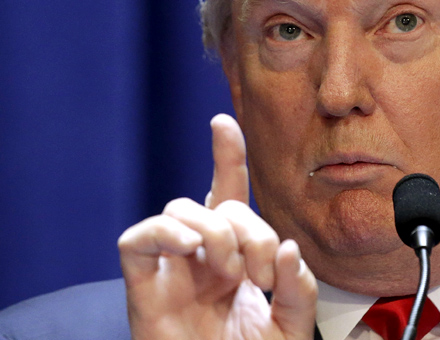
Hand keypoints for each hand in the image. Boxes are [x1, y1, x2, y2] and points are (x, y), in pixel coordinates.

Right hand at [118, 114, 317, 338]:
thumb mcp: (292, 326)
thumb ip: (298, 287)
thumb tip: (286, 247)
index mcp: (235, 256)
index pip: (228, 195)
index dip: (226, 157)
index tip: (224, 123)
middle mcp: (203, 255)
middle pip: (219, 203)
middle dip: (249, 228)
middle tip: (262, 272)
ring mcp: (173, 268)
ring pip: (180, 208)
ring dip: (216, 232)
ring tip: (232, 273)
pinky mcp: (144, 287)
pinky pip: (136, 240)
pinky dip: (164, 232)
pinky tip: (192, 249)